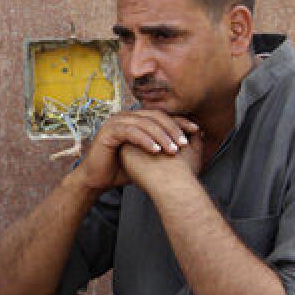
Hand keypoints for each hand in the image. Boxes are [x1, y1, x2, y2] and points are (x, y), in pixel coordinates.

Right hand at [77, 111, 199, 192]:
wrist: (98, 179)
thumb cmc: (123, 169)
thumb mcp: (148, 157)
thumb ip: (164, 148)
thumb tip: (193, 145)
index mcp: (136, 118)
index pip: (162, 115)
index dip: (180, 121)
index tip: (196, 131)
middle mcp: (126, 116)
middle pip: (155, 116)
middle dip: (173, 129)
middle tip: (184, 143)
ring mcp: (116, 121)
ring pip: (144, 123)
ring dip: (161, 136)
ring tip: (173, 150)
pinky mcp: (109, 131)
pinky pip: (131, 132)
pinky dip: (145, 141)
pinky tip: (156, 151)